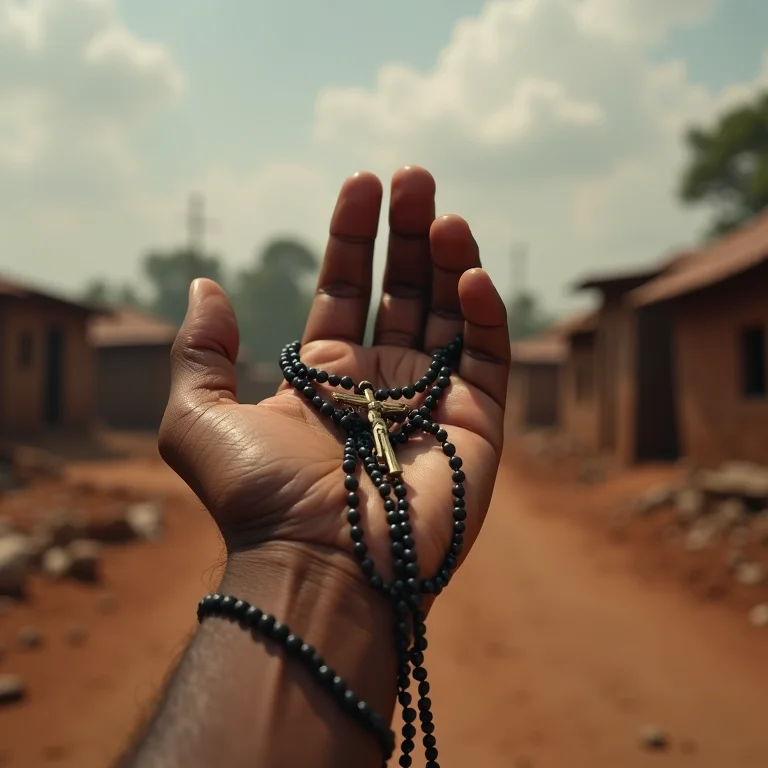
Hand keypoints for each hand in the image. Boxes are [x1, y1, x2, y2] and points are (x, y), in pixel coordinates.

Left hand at [159, 166, 509, 591]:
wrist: (319, 567)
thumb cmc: (259, 500)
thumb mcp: (197, 419)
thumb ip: (198, 353)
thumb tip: (205, 285)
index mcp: (328, 375)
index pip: (346, 288)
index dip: (352, 236)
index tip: (360, 183)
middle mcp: (383, 381)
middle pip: (403, 289)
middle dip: (409, 232)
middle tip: (413, 177)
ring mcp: (433, 399)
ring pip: (450, 312)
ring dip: (449, 258)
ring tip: (442, 212)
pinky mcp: (478, 423)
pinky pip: (487, 355)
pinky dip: (484, 311)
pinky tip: (466, 273)